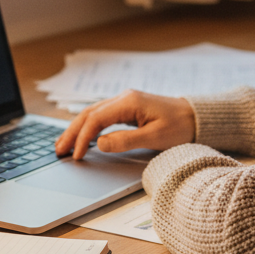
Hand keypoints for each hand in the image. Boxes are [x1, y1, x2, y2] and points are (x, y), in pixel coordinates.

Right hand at [54, 90, 195, 159]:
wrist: (196, 116)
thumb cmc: (180, 126)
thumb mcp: (155, 137)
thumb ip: (125, 140)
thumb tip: (100, 143)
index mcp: (128, 102)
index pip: (96, 119)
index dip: (82, 138)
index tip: (76, 155)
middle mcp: (123, 98)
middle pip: (88, 114)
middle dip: (71, 132)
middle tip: (58, 150)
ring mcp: (124, 101)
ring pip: (92, 113)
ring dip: (76, 128)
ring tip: (62, 144)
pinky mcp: (126, 107)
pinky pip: (101, 115)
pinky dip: (87, 126)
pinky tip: (80, 135)